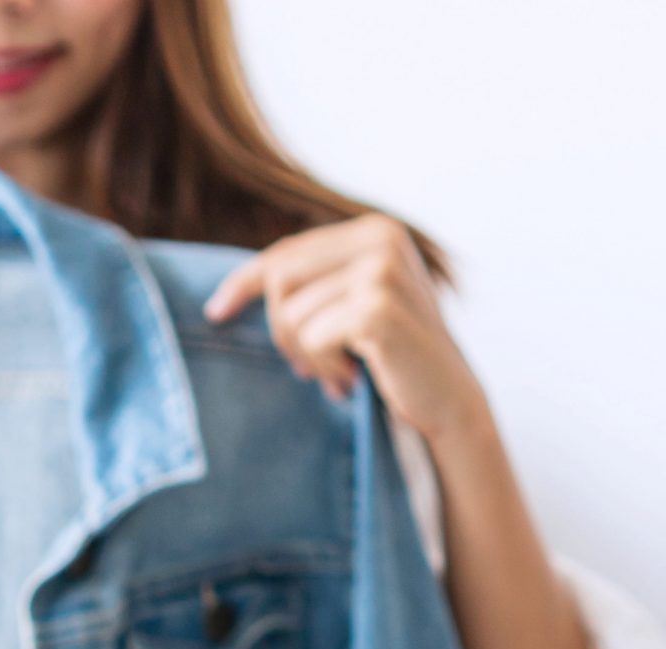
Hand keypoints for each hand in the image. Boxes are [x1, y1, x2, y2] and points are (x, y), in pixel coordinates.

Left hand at [203, 216, 488, 445]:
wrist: (449, 401)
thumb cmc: (394, 358)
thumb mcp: (353, 307)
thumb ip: (314, 284)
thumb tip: (228, 293)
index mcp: (375, 230)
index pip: (288, 252)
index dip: (244, 282)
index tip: (216, 312)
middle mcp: (381, 237)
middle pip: (280, 279)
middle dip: (283, 332)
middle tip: (311, 367)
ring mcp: (382, 269)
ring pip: (291, 313)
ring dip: (308, 356)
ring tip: (342, 373)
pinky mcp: (377, 306)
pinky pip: (311, 337)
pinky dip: (325, 368)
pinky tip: (352, 380)